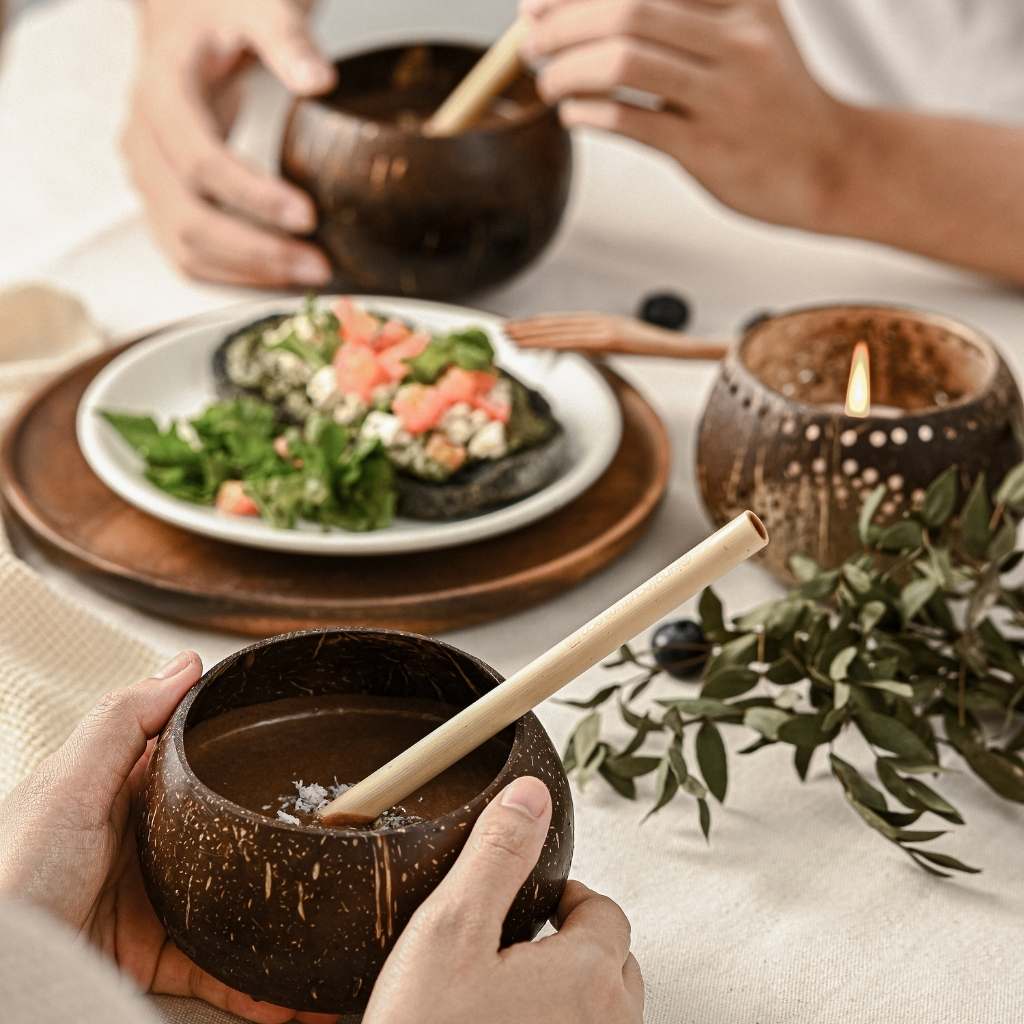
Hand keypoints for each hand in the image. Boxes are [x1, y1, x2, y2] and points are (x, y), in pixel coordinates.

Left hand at [0, 652, 331, 1023]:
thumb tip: (186, 665)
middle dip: (275, 837)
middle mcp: (144, 842)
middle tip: (333, 835)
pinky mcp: (153, 958)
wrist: (2, 978)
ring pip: (231, 899)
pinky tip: (292, 992)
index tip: (299, 740)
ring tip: (328, 915)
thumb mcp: (65, 787)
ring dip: (277, 913)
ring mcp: (153, 901)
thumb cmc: (11, 878)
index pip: (193, 756)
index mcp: (121, 791)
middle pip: (225, 828)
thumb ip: (124, 723)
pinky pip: (217, 969)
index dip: (242, 745)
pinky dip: (256, 984)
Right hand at [121, 0, 334, 287]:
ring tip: (308, 275)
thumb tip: (319, 79)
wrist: (188, 13)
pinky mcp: (162, 197)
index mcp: (162, 92)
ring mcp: (148, 175)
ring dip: (247, 273)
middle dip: (257, 251)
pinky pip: (188, 253)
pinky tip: (278, 276)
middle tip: (317, 264)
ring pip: (184, 247)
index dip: (252, 196)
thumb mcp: (257, 6)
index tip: (307, 216)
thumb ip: (286, 39)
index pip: (200, 160)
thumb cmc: (220, 9)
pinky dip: (232, 274)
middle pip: (189, 218)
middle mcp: (144, 140)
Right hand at [364, 775, 642, 1023]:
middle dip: (574, 945)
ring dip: (571, 996)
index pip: (604, 912)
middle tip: (521, 946)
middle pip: (614, 964)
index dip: (566, 897)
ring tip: (513, 994)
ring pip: (604, 1015)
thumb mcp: (449, 933)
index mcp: (588, 978)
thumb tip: (530, 797)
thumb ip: (496, 856)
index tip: (531, 902)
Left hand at [523, 0, 852, 231]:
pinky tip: (572, 115)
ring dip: (568, 70)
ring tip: (546, 81)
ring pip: (624, 64)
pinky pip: (632, 123)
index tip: (533, 0)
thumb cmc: (773, 97)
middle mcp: (736, 39)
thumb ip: (686, 9)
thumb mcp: (749, 27)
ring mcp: (724, 97)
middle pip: (627, 11)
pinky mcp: (709, 150)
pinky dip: (589, 114)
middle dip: (562, 23)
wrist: (832, 163)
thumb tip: (590, 9)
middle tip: (530, 41)